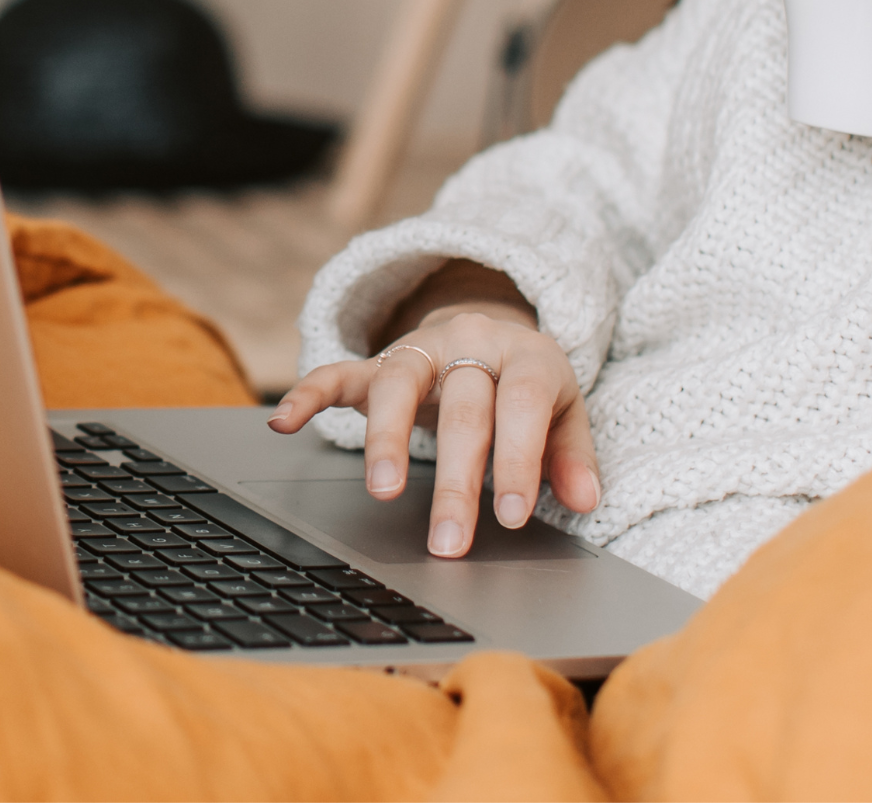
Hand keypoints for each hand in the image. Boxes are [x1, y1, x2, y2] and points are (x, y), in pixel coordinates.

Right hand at [268, 289, 600, 558]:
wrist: (492, 332)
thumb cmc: (529, 387)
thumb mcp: (566, 413)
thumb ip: (572, 456)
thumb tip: (586, 500)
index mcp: (527, 356)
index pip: (522, 405)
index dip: (519, 459)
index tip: (511, 517)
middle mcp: (472, 342)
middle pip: (463, 406)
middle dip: (457, 479)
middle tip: (449, 540)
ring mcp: (421, 348)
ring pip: (399, 382)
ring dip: (387, 437)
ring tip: (384, 491)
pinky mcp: (378, 360)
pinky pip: (338, 371)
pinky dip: (308, 393)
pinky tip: (284, 424)